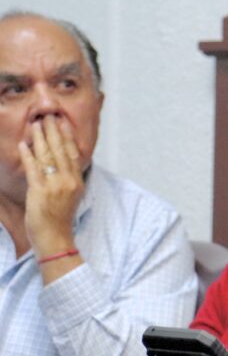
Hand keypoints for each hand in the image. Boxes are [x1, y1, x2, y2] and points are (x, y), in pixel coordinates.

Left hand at [18, 116, 83, 272]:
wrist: (55, 239)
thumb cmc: (60, 220)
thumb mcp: (70, 197)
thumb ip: (67, 180)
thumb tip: (60, 164)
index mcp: (77, 182)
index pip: (72, 154)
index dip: (67, 137)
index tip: (62, 122)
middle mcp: (68, 181)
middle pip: (61, 151)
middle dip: (54, 132)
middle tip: (48, 116)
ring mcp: (54, 186)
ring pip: (48, 156)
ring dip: (41, 138)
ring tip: (35, 125)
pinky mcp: (40, 191)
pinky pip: (33, 169)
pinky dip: (27, 155)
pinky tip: (23, 144)